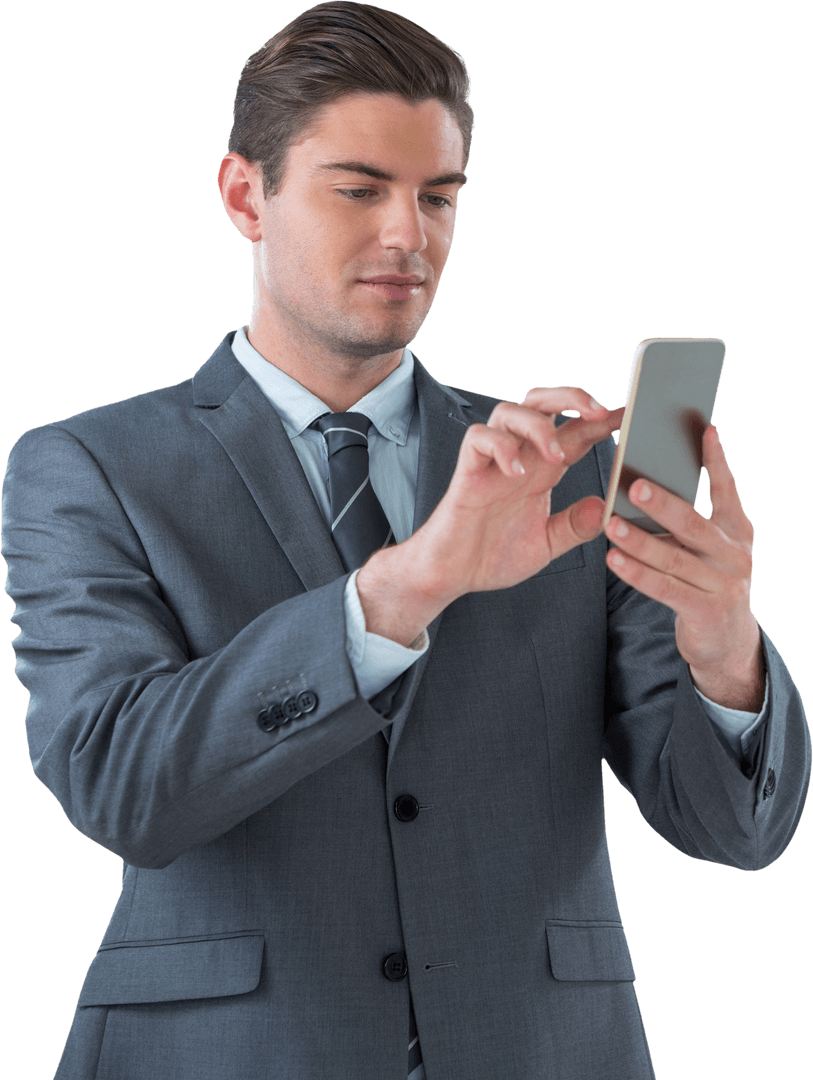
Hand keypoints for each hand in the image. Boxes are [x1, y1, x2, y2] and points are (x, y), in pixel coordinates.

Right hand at [357, 387, 623, 645]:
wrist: (451, 576)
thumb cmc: (491, 556)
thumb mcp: (546, 544)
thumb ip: (575, 526)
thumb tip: (606, 505)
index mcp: (540, 472)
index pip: (574, 432)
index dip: (600, 421)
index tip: (628, 415)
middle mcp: (518, 458)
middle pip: (541, 403)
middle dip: (571, 397)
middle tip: (598, 412)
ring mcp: (491, 463)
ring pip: (510, 411)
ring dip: (538, 425)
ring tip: (557, 454)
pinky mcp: (467, 473)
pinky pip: (478, 439)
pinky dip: (500, 447)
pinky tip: (516, 472)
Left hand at [604, 424, 764, 710]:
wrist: (726, 641)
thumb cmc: (706, 580)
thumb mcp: (709, 547)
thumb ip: (689, 520)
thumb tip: (646, 484)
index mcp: (737, 531)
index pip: (727, 490)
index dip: (718, 461)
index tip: (706, 430)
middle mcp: (735, 554)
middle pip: (694, 524)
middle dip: (663, 503)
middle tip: (634, 483)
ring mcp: (724, 585)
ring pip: (674, 558)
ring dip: (639, 540)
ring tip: (611, 524)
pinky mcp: (706, 611)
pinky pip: (665, 588)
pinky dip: (638, 573)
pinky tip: (613, 559)